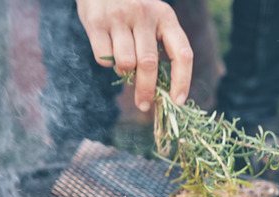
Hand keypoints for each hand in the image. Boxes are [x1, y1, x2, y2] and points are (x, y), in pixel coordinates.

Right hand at [76, 0, 192, 111]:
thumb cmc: (131, 8)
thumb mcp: (152, 19)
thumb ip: (158, 47)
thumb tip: (159, 90)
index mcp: (166, 17)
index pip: (182, 54)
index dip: (182, 81)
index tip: (177, 101)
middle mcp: (144, 14)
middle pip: (149, 64)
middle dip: (146, 90)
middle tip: (143, 105)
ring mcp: (119, 16)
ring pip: (125, 63)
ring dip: (124, 72)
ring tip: (123, 62)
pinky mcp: (96, 21)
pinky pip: (103, 56)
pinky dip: (106, 62)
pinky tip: (107, 48)